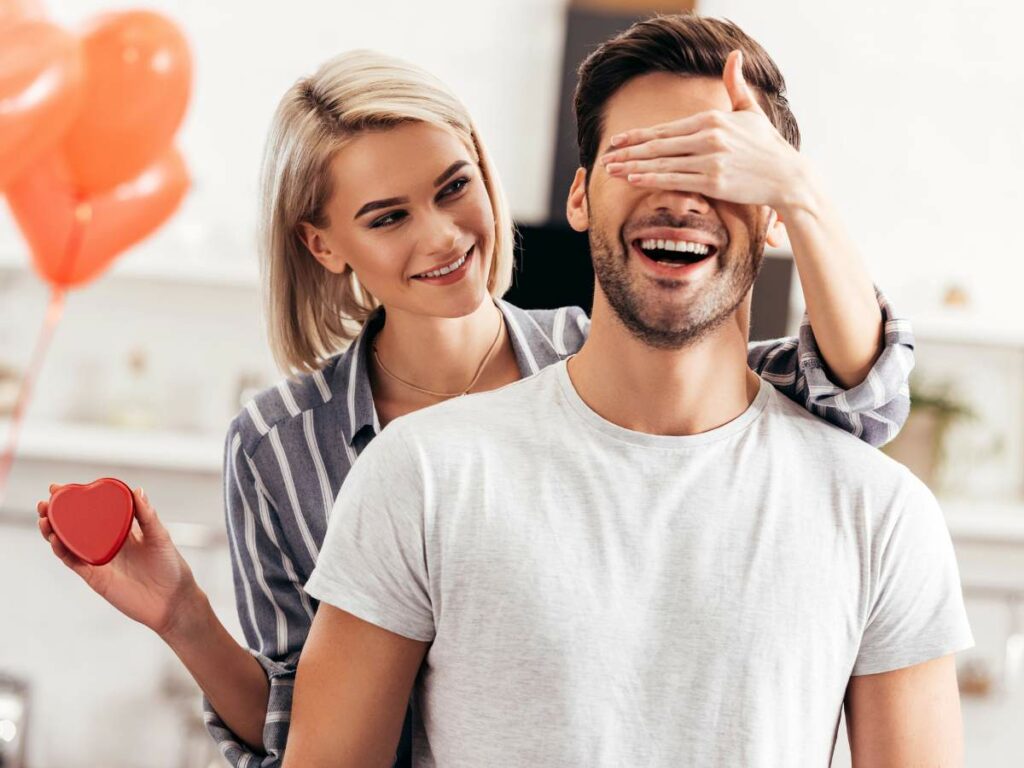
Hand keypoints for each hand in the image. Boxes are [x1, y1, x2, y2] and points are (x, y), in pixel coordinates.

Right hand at [38, 484, 200, 638]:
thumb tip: (137, 489)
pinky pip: (74, 562)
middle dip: (58, 513)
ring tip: (44, 517)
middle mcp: (106, 543)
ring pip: (69, 543)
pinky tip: (54, 539)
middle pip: (75, 526)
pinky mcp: (95, 577)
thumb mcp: (160, 537)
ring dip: (53, 531)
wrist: (172, 601)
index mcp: (121, 530)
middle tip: (46, 501)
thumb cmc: (170, 567)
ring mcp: (98, 560)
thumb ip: (147, 516)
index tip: (60, 487)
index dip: (77, 499)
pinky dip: (62, 551)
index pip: (94, 510)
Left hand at [599, 50, 808, 210]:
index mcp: (711, 120)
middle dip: (627, 151)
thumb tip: (734, 55)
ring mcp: (710, 160)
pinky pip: (675, 180)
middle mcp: (708, 137)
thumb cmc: (767, 146)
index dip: (637, 135)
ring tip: (611, 170)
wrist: (787, 175)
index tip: (617, 140)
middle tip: (605, 156)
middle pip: (658, 145)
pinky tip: (633, 179)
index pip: (665, 129)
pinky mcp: (714, 182)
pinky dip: (652, 179)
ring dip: (633, 167)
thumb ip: (735, 85)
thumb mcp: (750, 111)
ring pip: (662, 163)